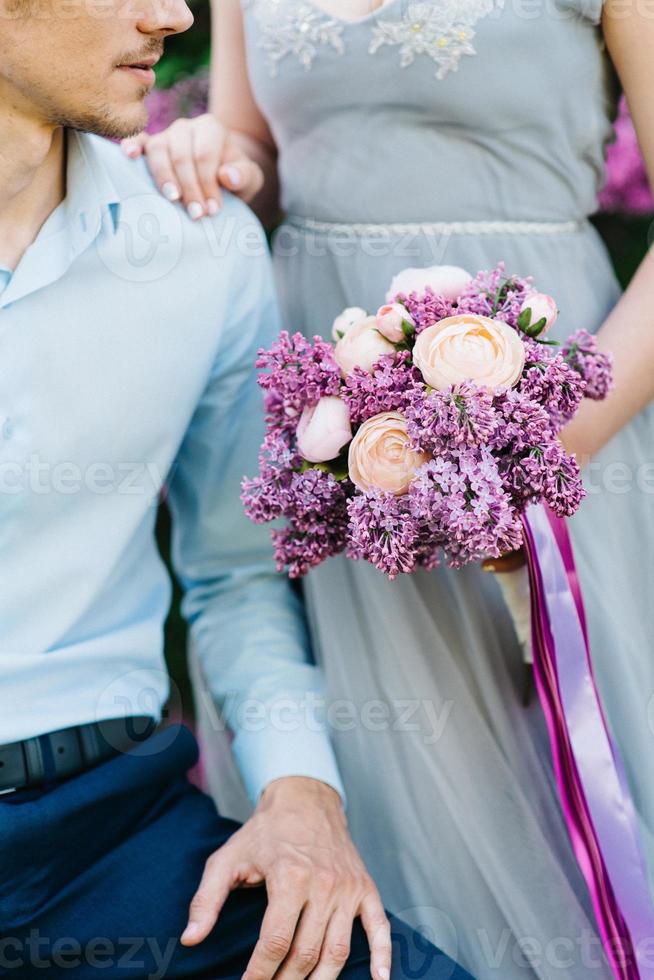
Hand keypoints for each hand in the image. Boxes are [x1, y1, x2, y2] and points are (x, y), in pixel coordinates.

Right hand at [121, 114, 264, 218]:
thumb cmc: (234, 177)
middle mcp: (185, 127)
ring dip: (164, 178)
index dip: (208, 183)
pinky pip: (138, 141)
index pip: (205, 155)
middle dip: (189, 187)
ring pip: (158, 150)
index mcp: (210, 128)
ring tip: (172, 200)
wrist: (220, 177)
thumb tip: (228, 176)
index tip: (212, 211)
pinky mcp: (149, 146)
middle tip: (196, 215)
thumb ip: (245, 175)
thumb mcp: (249, 178)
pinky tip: (128, 156)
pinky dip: (131, 146)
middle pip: (181, 155)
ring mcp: (165, 135)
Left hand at [181, 776, 391, 979]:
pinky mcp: (365, 887)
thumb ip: (207, 899)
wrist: (305, 798)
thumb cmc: (265, 832)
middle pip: (306, 953)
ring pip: (338, 950)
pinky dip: (383, 956)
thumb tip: (190, 939)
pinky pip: (379, 926)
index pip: (275, 942)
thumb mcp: (228, 858)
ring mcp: (348, 888)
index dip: (258, 973)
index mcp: (290, 877)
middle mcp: (324, 884)